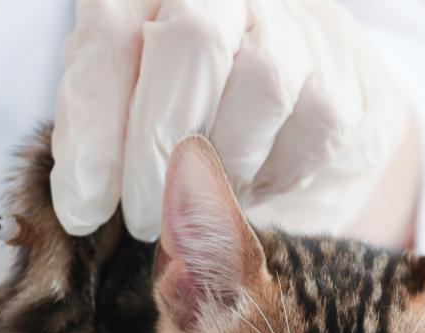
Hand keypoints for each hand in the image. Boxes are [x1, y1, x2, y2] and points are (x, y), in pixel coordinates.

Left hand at [51, 0, 410, 240]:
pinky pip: (314, 124)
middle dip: (157, 147)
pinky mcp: (342, 74)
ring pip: (262, 82)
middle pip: (192, 43)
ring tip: (197, 200)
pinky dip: (273, 175)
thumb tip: (81, 203)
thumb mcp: (118, 104)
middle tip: (140, 218)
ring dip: (223, 164)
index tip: (81, 209)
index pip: (112, 35)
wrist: (288, 106)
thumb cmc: (179, 106)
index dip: (93, 129)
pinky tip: (247, 186)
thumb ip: (94, 130)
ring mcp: (292, 22)